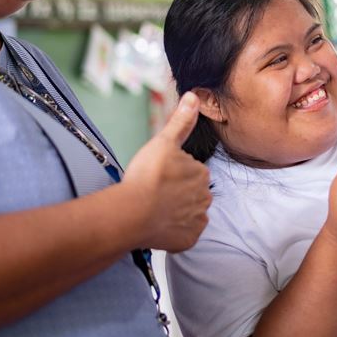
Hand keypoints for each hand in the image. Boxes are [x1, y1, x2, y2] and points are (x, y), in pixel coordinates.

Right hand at [121, 92, 211, 251]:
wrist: (132, 213)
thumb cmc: (146, 176)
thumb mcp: (163, 141)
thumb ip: (181, 121)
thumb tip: (195, 97)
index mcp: (201, 173)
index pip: (190, 170)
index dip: (172, 172)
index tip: (157, 174)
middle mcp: (205, 197)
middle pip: (191, 191)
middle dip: (176, 191)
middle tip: (154, 191)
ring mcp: (196, 220)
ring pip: (188, 212)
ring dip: (175, 210)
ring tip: (154, 208)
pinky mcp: (188, 240)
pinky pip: (184, 233)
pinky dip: (174, 230)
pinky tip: (158, 224)